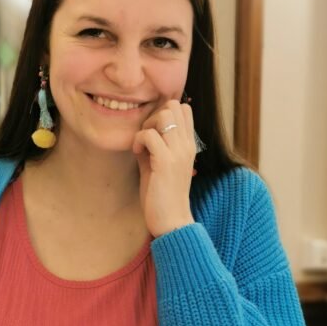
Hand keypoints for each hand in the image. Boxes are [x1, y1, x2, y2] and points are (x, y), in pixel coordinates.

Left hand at [132, 97, 195, 236]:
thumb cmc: (163, 196)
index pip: (184, 109)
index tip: (152, 131)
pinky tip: (137, 154)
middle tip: (145, 137)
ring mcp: (178, 152)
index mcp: (189, 145)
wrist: (171, 220)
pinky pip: (149, 135)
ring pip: (164, 114)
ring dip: (146, 126)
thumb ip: (155, 147)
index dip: (164, 113)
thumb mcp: (160, 165)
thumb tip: (141, 133)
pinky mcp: (165, 162)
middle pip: (174, 105)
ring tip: (142, 145)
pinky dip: (138, 140)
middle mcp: (187, 145)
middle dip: (154, 115)